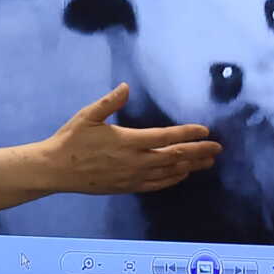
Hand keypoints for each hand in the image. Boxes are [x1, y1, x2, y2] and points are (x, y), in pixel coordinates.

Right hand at [41, 83, 219, 192]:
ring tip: (208, 162)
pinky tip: (182, 175)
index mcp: (127, 141)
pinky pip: (156, 185)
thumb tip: (126, 87)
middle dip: (198, 152)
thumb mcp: (87, 116)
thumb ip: (109, 101)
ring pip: (169, 173)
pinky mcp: (127, 187)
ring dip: (191, 166)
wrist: (56, 169)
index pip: (165, 137)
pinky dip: (173, 180)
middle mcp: (134, 161)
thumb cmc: (71, 139)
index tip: (204, 131)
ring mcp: (132, 177)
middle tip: (218, 148)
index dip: (187, 133)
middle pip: (174, 157)